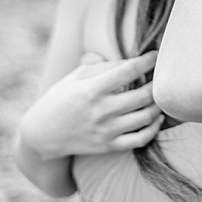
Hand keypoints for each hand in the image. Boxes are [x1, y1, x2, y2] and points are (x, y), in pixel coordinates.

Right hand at [19, 52, 163, 158]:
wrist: (42, 134)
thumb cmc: (59, 100)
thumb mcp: (74, 78)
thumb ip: (102, 67)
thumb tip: (130, 61)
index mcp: (91, 89)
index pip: (128, 71)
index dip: (147, 61)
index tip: (155, 55)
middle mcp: (101, 110)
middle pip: (144, 95)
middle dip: (157, 84)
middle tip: (160, 78)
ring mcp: (106, 130)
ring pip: (147, 117)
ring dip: (158, 105)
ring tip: (158, 97)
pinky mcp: (109, 146)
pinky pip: (141, 139)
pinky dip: (154, 128)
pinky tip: (155, 118)